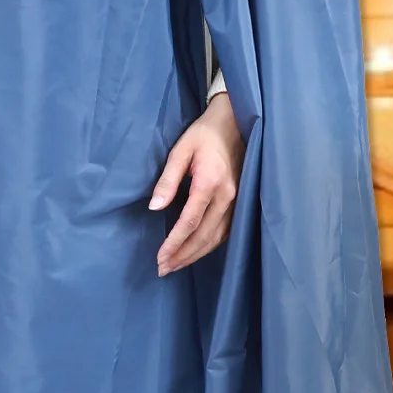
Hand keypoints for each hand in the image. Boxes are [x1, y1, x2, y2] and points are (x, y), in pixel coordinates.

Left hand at [149, 92, 243, 275]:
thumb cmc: (203, 134)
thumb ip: (167, 181)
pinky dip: (209, 246)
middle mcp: (227, 196)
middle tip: (163, 269)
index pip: (190, 222)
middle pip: (204, 236)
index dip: (174, 243)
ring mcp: (236, 201)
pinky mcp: (239, 203)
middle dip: (183, 255)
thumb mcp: (180, 151)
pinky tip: (196, 252)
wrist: (233, 122)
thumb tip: (154, 208)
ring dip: (195, 255)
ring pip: (216, 238)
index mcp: (210, 183)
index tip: (160, 257)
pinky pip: (225, 232)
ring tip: (176, 266)